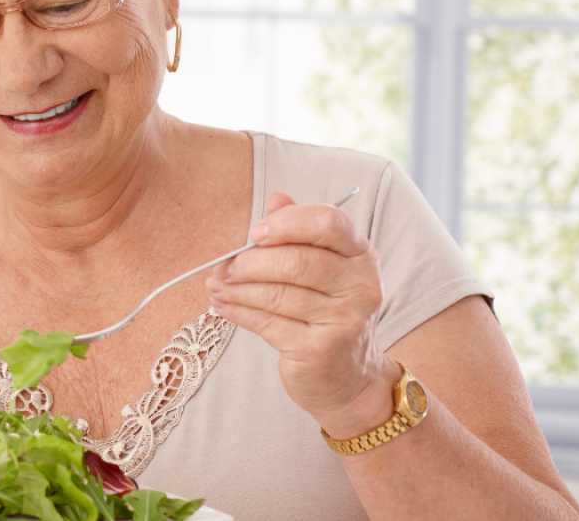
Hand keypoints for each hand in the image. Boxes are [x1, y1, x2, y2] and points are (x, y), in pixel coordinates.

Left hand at [205, 190, 400, 438]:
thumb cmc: (330, 314)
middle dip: (249, 262)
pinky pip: (266, 323)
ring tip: (216, 286)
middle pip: (295, 261)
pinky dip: (237, 312)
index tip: (255, 233)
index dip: (286, 223)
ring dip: (236, 288)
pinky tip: (222, 305)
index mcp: (362, 256)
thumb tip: (277, 198)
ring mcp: (343, 321)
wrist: (351, 380)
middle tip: (223, 267)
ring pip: (275, 294)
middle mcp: (360, 287)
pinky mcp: (318, 351)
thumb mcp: (325, 269)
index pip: (329, 222)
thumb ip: (301, 232)